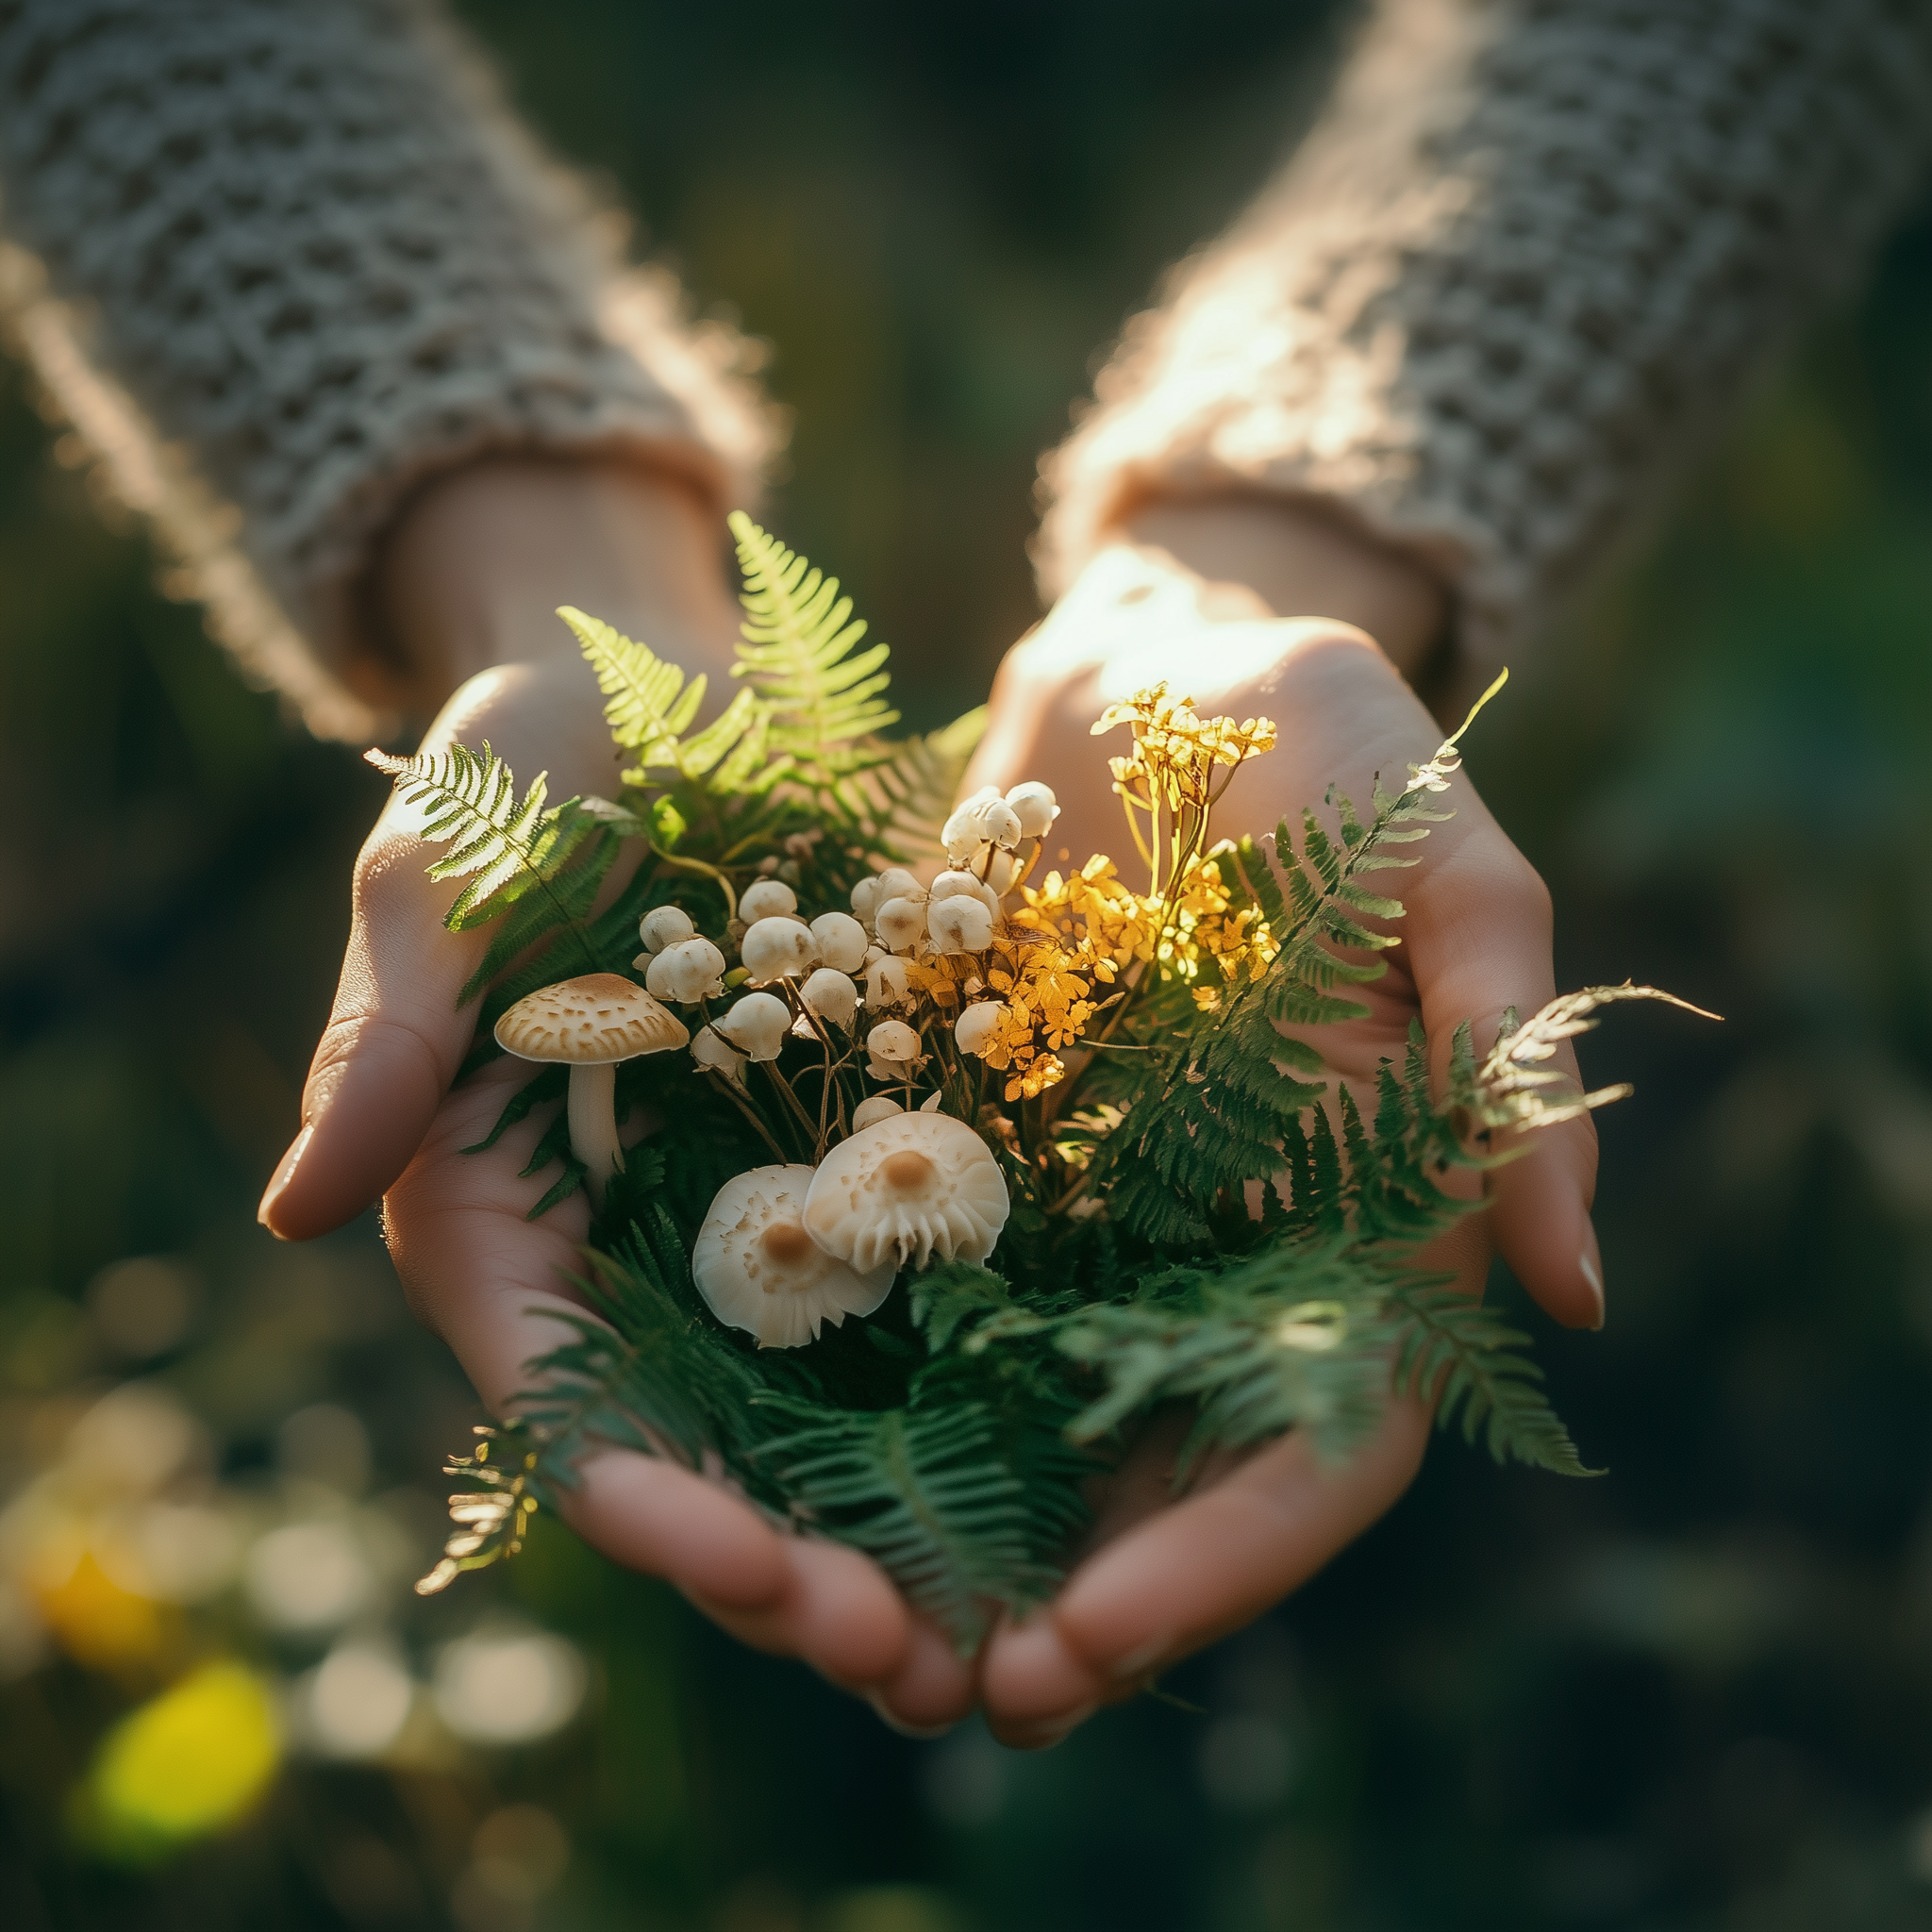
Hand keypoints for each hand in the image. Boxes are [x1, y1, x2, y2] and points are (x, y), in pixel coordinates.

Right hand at [256, 458, 964, 1724]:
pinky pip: (933, 1287)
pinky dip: (991, 1383)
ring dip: (902, 1525)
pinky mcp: (876, 1154)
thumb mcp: (445, 875)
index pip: (565, 1398)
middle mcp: (637, 1249)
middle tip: (905, 1653)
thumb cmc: (531, 765)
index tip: (746, 1571)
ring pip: (827, 1411)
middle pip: (708, 1449)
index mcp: (503, 1218)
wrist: (683, 690)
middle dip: (792, 1565)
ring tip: (999, 1624)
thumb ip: (393, 1034)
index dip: (649, 1500)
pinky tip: (1079, 1451)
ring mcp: (765, 1212)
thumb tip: (292, 1214)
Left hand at [961, 497, 1603, 1745]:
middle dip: (1083, 1592)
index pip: (1322, 1435)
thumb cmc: (1325, 741)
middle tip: (962, 1689)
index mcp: (1364, 1210)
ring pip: (1043, 1414)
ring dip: (966, 1529)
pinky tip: (781, 1449)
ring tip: (852, 1626)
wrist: (1158, 662)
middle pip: (1169, 1466)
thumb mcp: (1439, 861)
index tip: (1107, 1629)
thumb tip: (1575, 1286)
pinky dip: (875, 1379)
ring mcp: (1099, 1207)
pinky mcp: (985, 1148)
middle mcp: (1227, 1239)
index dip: (1232, 1551)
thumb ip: (1501, 1047)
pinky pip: (932, 1288)